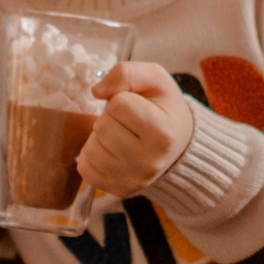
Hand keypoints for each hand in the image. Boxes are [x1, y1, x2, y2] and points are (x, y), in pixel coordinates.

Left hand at [79, 62, 196, 196]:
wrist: (179, 144)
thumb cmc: (164, 108)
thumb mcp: (155, 79)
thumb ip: (126, 72)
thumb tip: (96, 91)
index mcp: (162, 133)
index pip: (118, 104)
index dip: (123, 98)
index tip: (138, 107)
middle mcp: (149, 162)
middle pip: (102, 127)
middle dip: (110, 118)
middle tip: (129, 123)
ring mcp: (134, 180)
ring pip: (90, 149)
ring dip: (100, 137)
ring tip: (121, 137)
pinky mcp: (118, 190)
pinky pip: (85, 168)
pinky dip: (93, 156)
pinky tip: (112, 152)